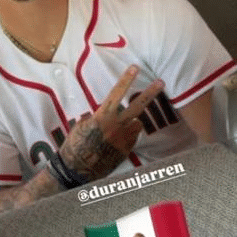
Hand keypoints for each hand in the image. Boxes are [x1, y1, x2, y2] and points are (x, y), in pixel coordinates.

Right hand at [59, 66, 163, 180]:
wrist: (78, 169)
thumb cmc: (75, 145)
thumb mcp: (82, 126)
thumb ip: (96, 117)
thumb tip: (103, 114)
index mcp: (103, 117)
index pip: (117, 93)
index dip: (125, 79)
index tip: (135, 67)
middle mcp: (116, 126)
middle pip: (138, 106)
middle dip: (150, 93)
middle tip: (161, 82)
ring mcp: (124, 138)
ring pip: (137, 123)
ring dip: (132, 122)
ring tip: (118, 129)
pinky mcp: (127, 150)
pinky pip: (133, 137)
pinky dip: (128, 136)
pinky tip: (115, 142)